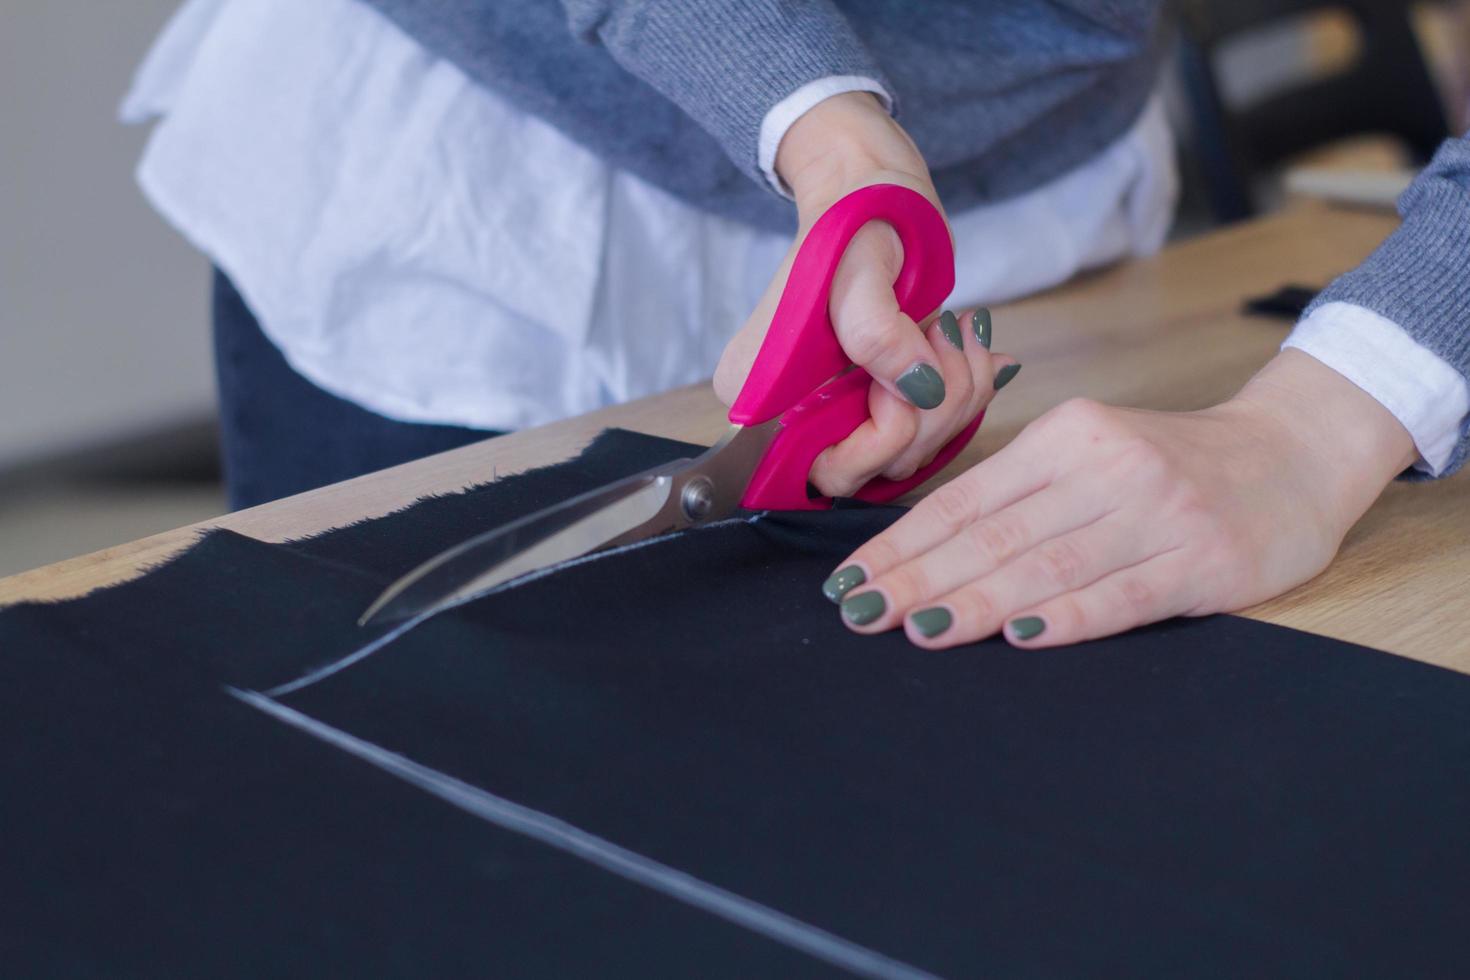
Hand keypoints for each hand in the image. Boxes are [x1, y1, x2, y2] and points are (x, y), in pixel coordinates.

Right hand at [713, 92, 1014, 496]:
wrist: (869, 191)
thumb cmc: (854, 219)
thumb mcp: (861, 266)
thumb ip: (876, 330)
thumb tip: (917, 390)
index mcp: (759, 395)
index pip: (823, 469)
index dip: (882, 435)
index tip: (904, 376)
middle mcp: (785, 417)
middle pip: (871, 472)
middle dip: (929, 416)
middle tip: (946, 342)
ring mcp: (828, 415)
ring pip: (906, 456)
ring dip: (954, 398)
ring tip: (958, 332)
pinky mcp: (865, 407)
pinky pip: (922, 434)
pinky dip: (960, 395)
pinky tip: (964, 348)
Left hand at [823, 350, 1417, 647]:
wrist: (1295, 455)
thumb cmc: (1172, 463)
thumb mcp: (1093, 451)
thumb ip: (1021, 492)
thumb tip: (921, 551)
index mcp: (1070, 435)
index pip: (966, 499)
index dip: (902, 544)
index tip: (850, 581)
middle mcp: (1110, 467)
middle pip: (996, 534)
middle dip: (919, 577)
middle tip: (861, 613)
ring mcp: (1161, 514)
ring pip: (1049, 563)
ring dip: (976, 600)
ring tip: (917, 628)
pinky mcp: (1206, 562)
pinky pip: (1123, 594)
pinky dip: (1070, 616)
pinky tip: (1020, 635)